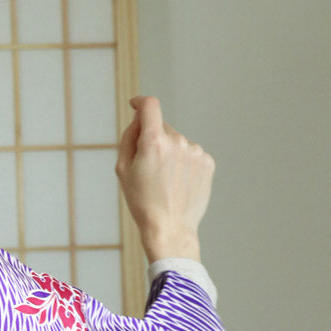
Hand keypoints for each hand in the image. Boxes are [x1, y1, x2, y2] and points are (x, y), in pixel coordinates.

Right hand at [116, 96, 214, 262]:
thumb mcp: (123, 170)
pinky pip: (191, 155)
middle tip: (148, 170)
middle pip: (162, 128)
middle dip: (154, 141)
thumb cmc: (142, 202)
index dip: (141, 102)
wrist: (169, 228)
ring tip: (165, 182)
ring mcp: (195, 151)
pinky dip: (184, 164)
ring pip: (178, 142)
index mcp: (153, 142)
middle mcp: (177, 141)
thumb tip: (139, 118)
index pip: (149, 106)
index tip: (136, 105)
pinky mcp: (208, 162)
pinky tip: (178, 184)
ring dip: (170, 154)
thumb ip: (129, 137)